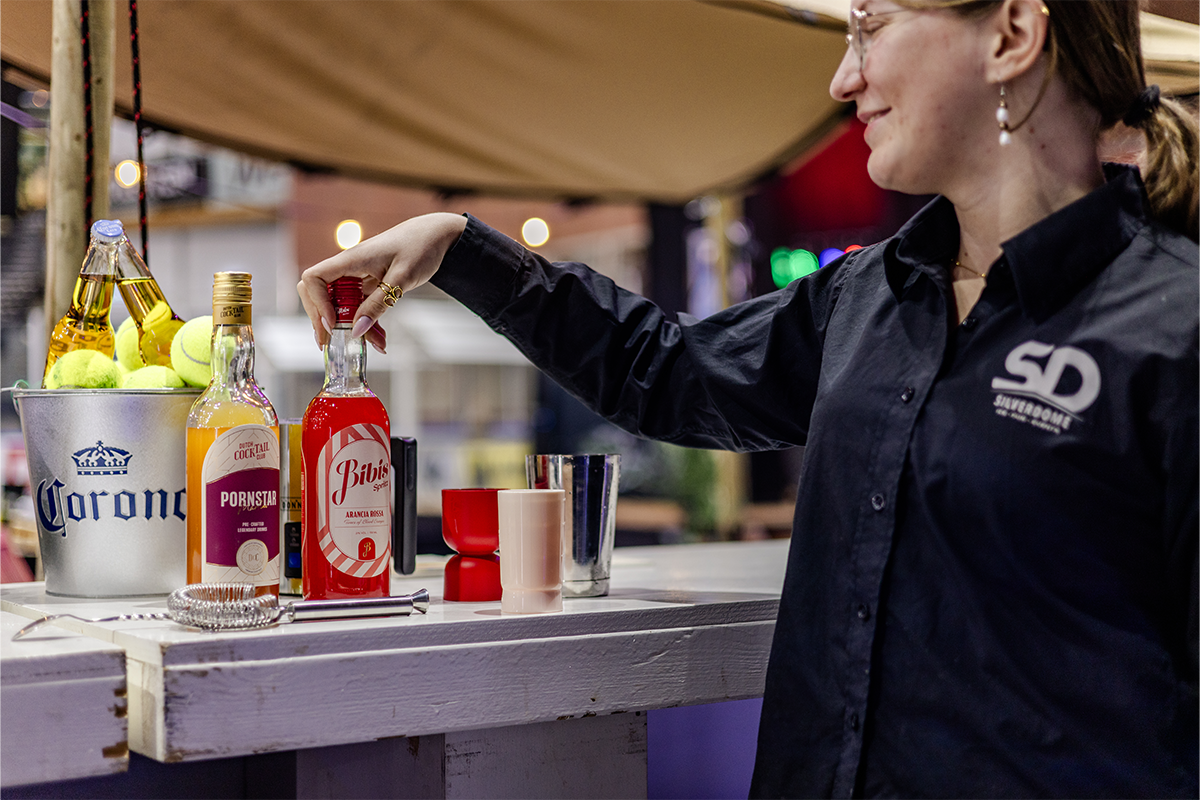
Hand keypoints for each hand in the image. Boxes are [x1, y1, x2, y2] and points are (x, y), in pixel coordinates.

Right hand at [297, 212, 467, 351]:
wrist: (436, 235)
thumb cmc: (420, 248)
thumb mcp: (401, 279)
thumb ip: (378, 304)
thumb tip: (356, 330)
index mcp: (351, 259)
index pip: (314, 279)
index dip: (317, 303)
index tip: (333, 323)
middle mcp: (349, 267)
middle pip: (318, 293)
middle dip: (323, 319)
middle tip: (332, 342)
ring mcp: (357, 275)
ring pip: (340, 303)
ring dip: (349, 325)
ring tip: (372, 345)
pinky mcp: (368, 283)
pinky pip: (357, 305)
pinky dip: (365, 321)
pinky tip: (379, 337)